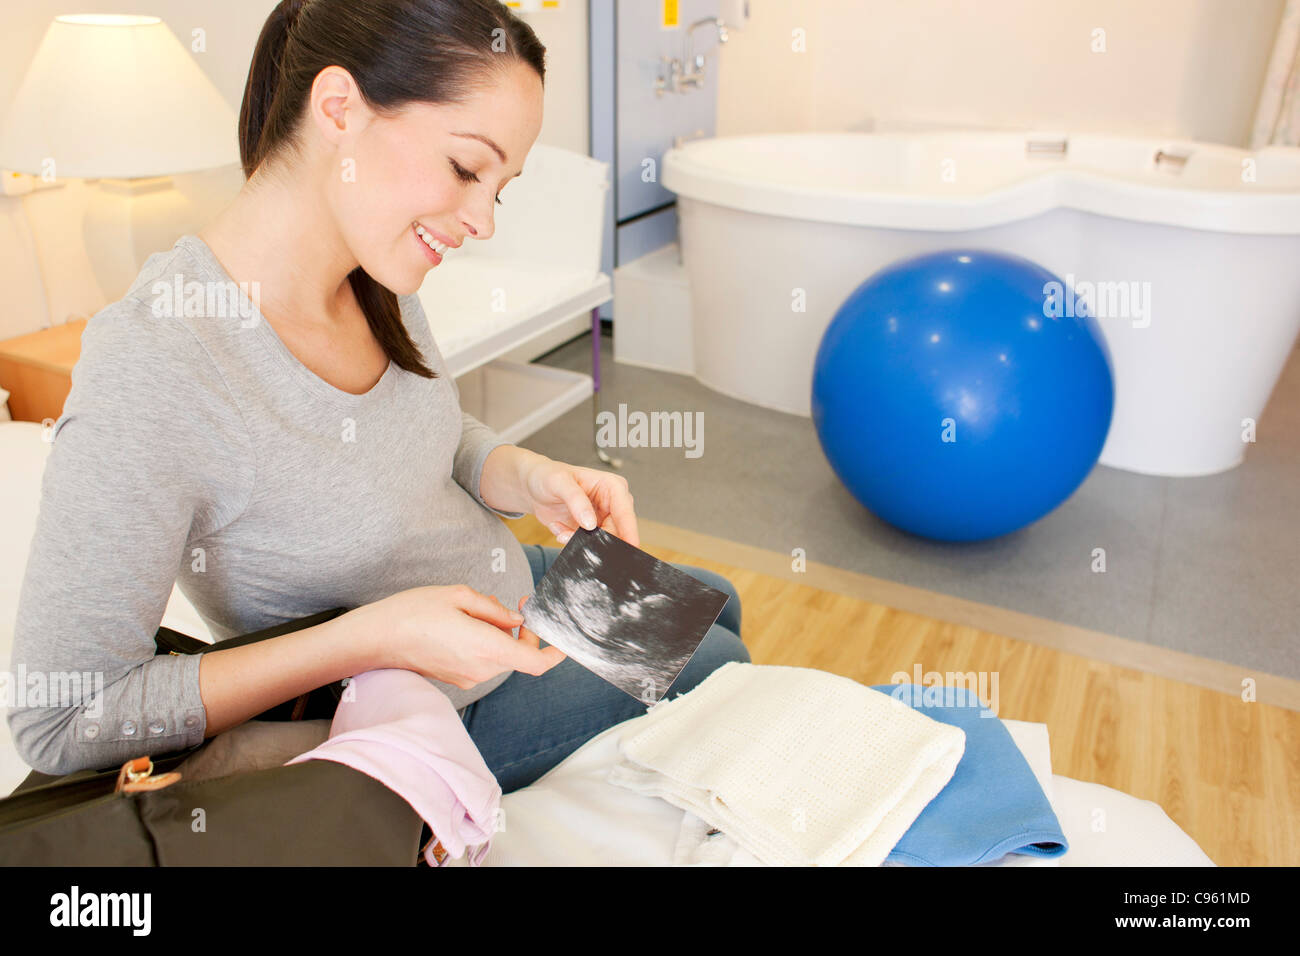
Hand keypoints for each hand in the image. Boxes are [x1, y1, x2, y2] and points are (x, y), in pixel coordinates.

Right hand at [357, 585, 564, 688]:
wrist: (376, 638)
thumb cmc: (414, 612)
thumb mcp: (459, 596)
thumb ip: (494, 610)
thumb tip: (515, 619)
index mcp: (487, 648)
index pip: (536, 663)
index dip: (554, 652)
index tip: (557, 634)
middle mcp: (482, 669)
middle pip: (518, 656)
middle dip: (521, 631)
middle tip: (510, 604)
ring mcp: (469, 677)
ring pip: (501, 656)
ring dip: (500, 635)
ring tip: (476, 610)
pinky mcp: (458, 678)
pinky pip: (483, 661)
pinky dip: (485, 643)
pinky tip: (464, 624)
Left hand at [522, 457, 639, 547]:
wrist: (532, 486)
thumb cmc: (547, 475)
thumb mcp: (559, 482)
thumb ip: (576, 500)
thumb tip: (590, 523)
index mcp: (612, 486)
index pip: (625, 512)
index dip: (629, 530)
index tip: (631, 546)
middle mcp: (611, 504)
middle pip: (616, 532)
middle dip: (593, 539)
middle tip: (568, 536)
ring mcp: (601, 519)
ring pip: (601, 542)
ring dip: (578, 540)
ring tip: (559, 529)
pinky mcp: (590, 531)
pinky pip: (586, 545)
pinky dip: (570, 540)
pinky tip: (558, 527)